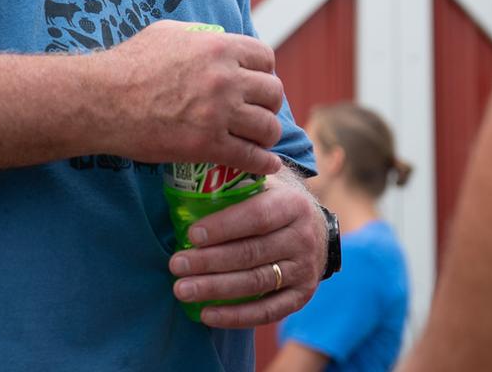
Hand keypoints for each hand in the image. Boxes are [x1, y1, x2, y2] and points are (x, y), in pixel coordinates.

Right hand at [94, 20, 284, 175]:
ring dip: (266, 135)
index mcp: (218, 47)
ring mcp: (218, 113)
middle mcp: (225, 78)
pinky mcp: (207, 145)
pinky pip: (250, 157)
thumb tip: (214, 39)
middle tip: (258, 112)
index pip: (265, 57)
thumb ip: (198, 35)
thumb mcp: (167, 32)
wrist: (102, 99)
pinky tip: (266, 164)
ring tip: (259, 140)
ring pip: (268, 127)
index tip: (257, 83)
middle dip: (268, 104)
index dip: (265, 72)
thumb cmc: (128, 63)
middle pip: (273, 93)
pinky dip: (263, 163)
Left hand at [167, 168, 325, 327]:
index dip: (224, 227)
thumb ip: (238, 180)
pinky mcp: (301, 296)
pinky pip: (267, 312)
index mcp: (293, 205)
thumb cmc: (275, 201)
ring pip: (256, 283)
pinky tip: (206, 315)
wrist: (316, 228)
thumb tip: (194, 175)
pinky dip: (236, 317)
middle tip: (176, 264)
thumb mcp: (266, 182)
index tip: (191, 235)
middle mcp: (303, 238)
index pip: (257, 218)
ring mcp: (305, 270)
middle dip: (210, 261)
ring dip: (216, 289)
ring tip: (182, 290)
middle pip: (251, 253)